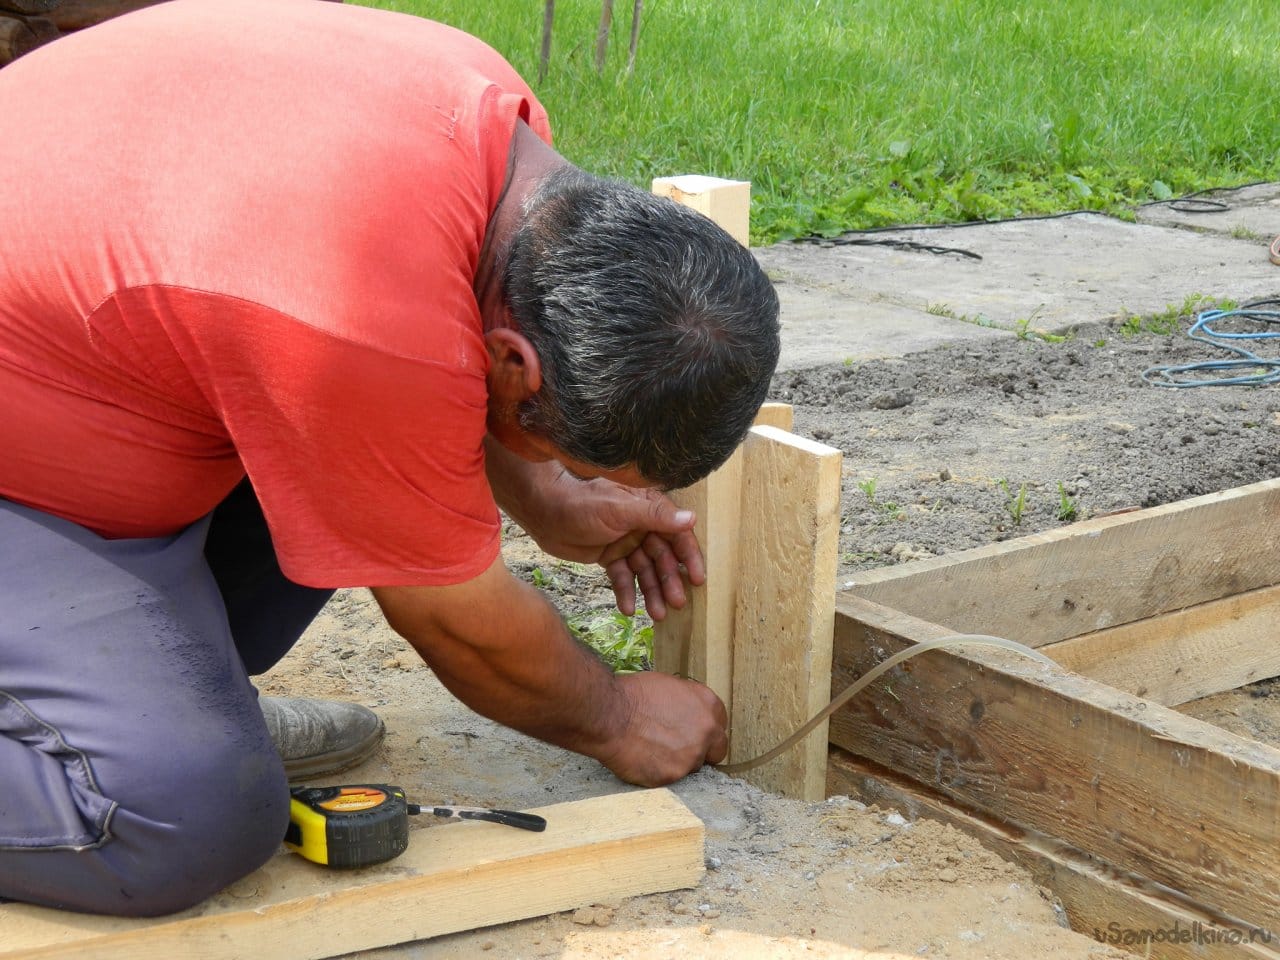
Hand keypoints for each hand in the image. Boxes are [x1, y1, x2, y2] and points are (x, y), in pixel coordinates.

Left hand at [489, 445, 706, 618]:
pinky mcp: (609, 556)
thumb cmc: (581, 502)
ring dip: (652, 592)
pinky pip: (623, 577)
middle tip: (676, 604)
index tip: (697, 580)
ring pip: (645, 570)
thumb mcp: (620, 508)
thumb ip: (655, 516)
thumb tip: (692, 519)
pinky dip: (627, 592)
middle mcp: (641, 525)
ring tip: (657, 615)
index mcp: (649, 508)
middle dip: (669, 580)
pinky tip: (628, 609)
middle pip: (663, 557)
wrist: (543, 511)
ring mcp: (625, 542)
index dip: (689, 557)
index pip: (677, 534)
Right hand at [595, 672, 727, 786]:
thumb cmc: (632, 695)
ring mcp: (692, 755)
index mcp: (708, 704)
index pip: (719, 724)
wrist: (608, 714)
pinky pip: (670, 777)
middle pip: (717, 750)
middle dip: (703, 751)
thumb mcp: (669, 687)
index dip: (706, 730)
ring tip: (652, 750)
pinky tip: (643, 759)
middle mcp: (707, 730)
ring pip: (692, 766)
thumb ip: (688, 703)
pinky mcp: (673, 775)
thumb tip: (689, 714)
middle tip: (680, 749)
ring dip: (678, 762)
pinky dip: (659, 771)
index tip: (694, 733)